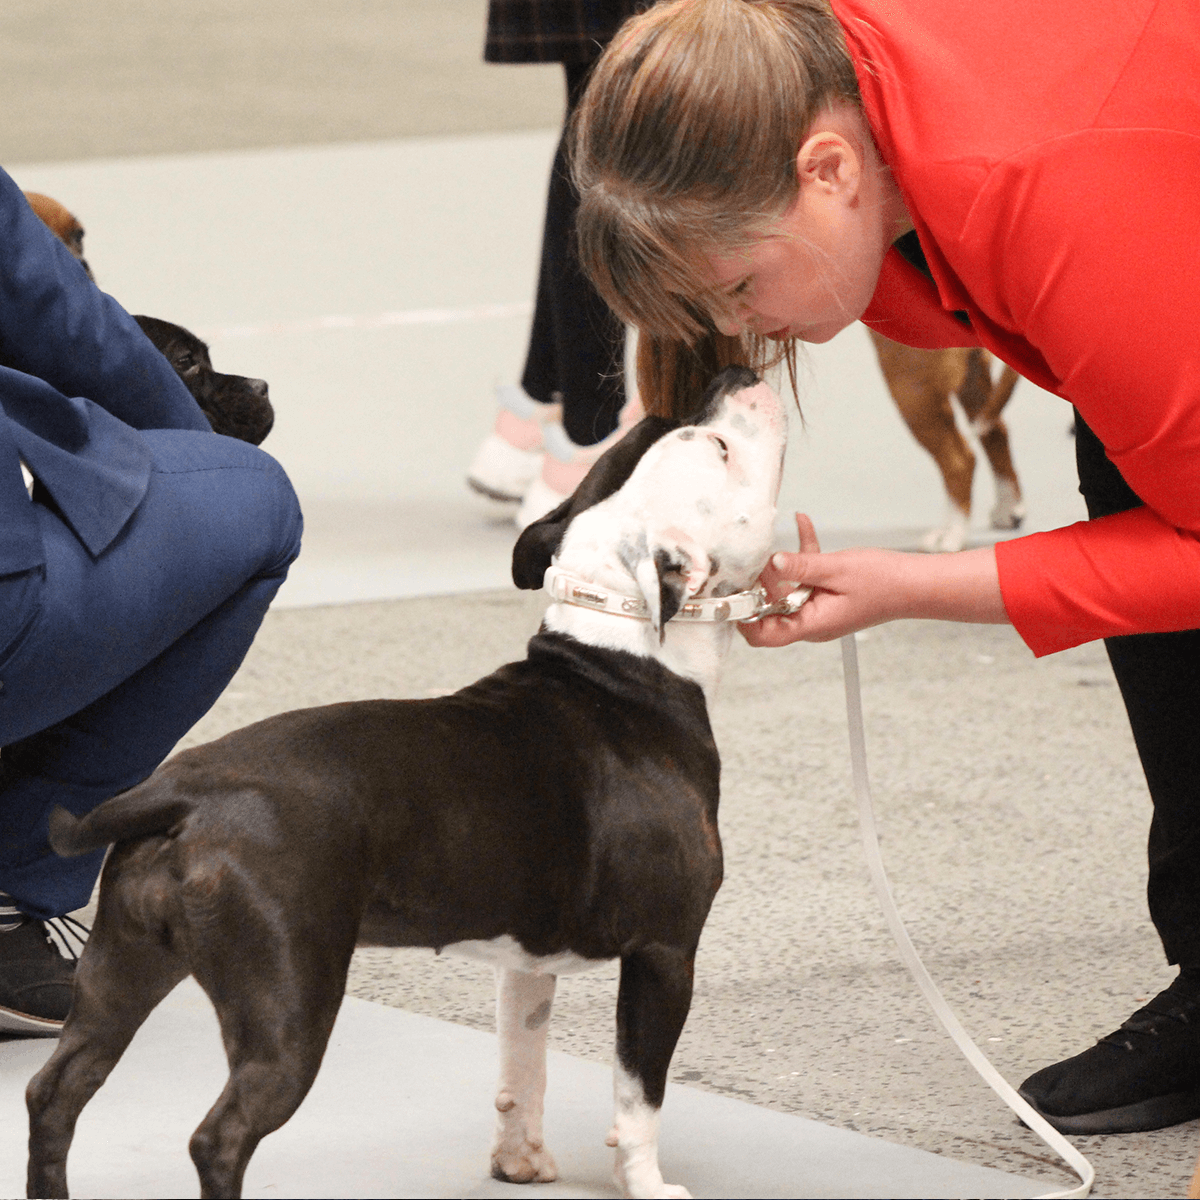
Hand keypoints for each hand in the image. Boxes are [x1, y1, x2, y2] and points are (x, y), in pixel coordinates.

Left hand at [740, 513, 1008, 646]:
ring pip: (784, 592)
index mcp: (811, 625)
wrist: (915, 583)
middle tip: (763, 558)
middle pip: (768, 611)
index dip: (744, 616)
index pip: (763, 635)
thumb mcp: (836, 568)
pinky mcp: (824, 597)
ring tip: (786, 539)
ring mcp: (817, 611)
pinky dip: (802, 557)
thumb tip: (771, 562)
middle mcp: (810, 623)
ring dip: (781, 566)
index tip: (737, 589)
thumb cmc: (884, 581)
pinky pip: (803, 579)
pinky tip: (804, 525)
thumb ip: (801, 566)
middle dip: (762, 583)